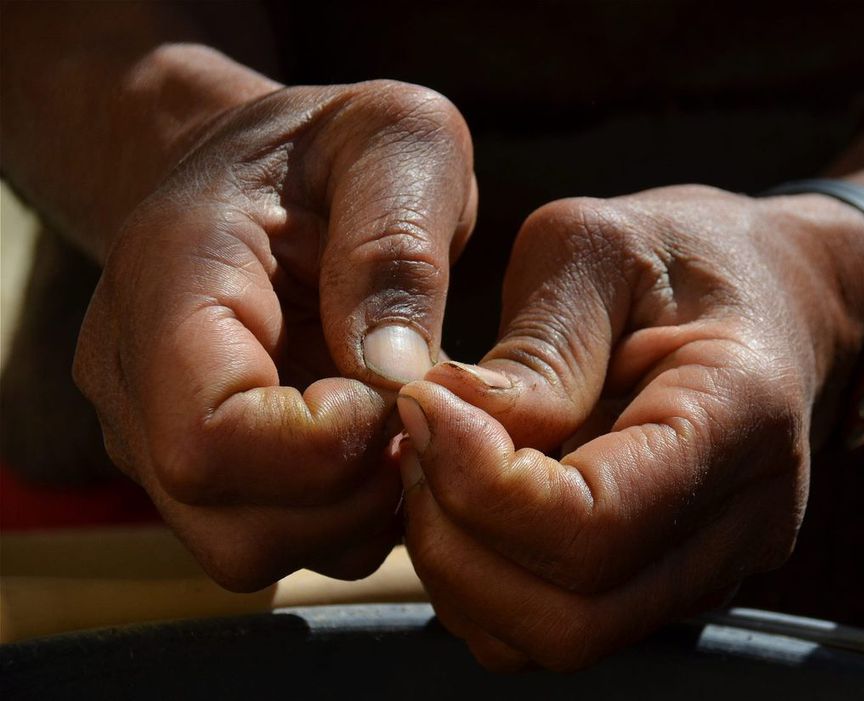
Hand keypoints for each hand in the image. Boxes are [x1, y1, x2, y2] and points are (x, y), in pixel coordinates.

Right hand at [74, 81, 476, 590]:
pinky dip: (341, 517)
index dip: (325, 445)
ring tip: (400, 424)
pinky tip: (377, 444)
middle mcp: (136, 378)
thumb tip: (393, 373)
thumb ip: (396, 242)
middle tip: (416, 415)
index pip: (207, 439)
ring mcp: (157, 433)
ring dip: (352, 512)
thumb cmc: (333, 149)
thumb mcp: (395, 142)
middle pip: (231, 524)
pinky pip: (272, 540)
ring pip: (251, 550)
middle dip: (352, 492)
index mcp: (171, 281)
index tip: (398, 390)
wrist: (267, 169)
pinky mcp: (199, 465)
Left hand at [396, 186, 863, 669]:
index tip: (420, 405)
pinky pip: (555, 628)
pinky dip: (484, 582)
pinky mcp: (668, 583)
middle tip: (417, 441)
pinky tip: (468, 499)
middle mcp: (742, 522)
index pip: (596, 525)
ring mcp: (710, 568)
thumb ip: (537, 344)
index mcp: (741, 418)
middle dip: (457, 539)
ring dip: (462, 568)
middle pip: (573, 617)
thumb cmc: (685, 256)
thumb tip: (449, 419)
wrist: (770, 297)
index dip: (482, 485)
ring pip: (558, 640)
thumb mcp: (601, 247)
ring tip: (438, 465)